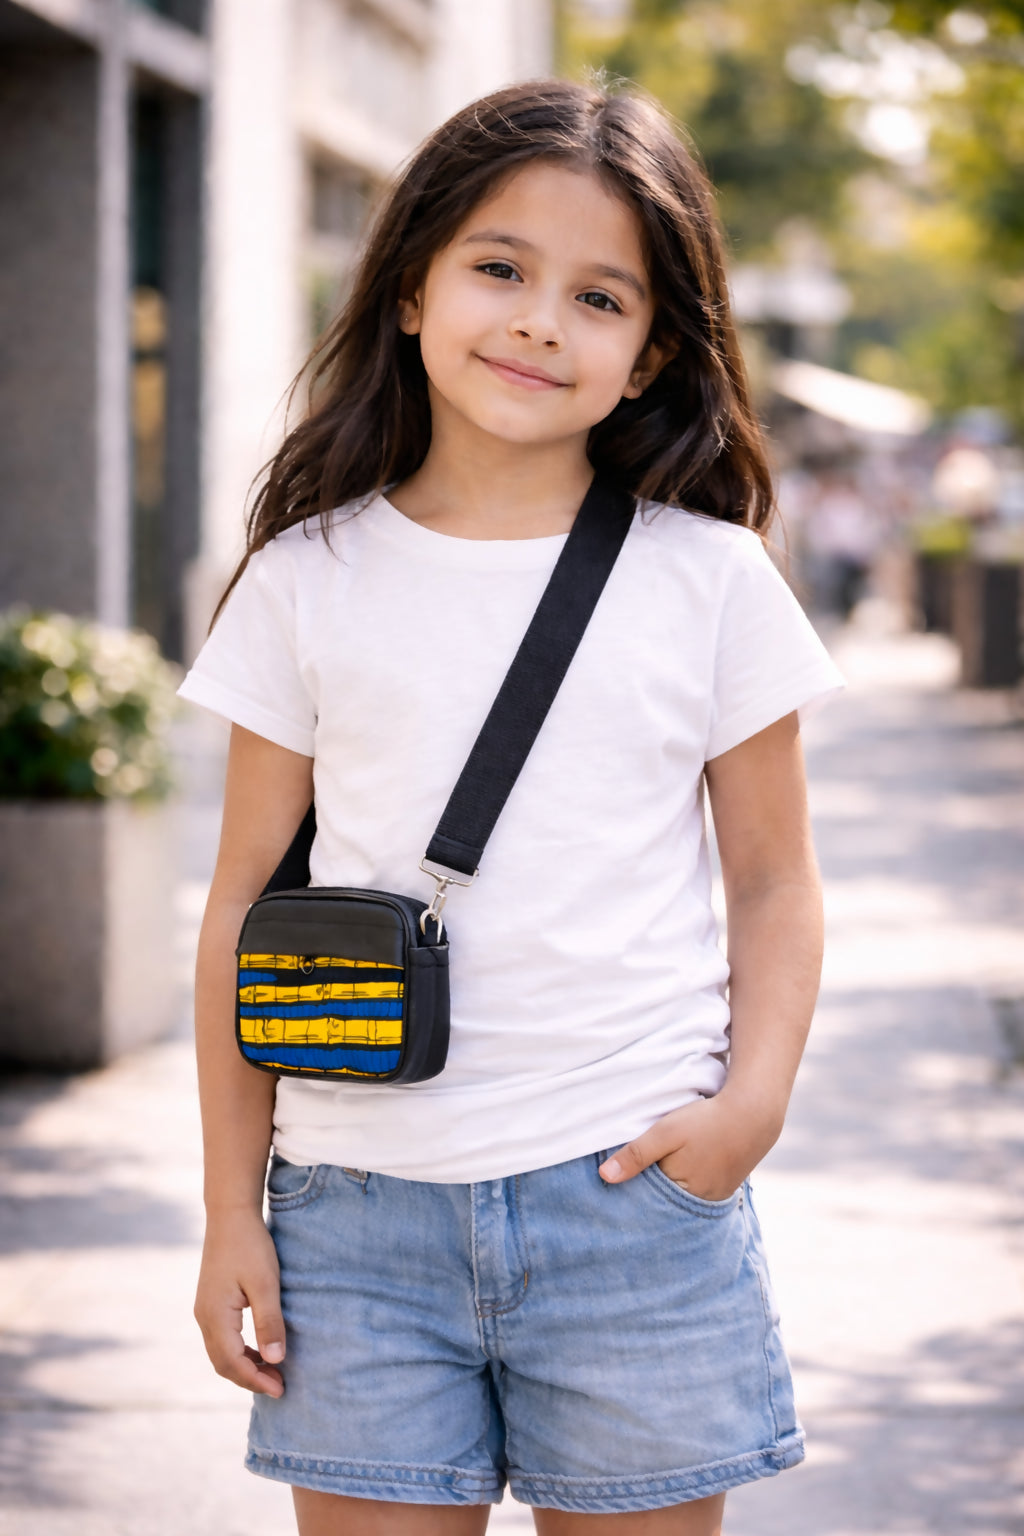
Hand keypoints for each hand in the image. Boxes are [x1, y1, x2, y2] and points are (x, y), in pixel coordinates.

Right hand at [195, 1208, 285, 1396]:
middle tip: (280, 1387)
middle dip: (250, 1379)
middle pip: (223, 1364)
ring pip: (221, 1353)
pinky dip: (239, 1352)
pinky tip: (259, 1351)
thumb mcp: (266, 1283)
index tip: (281, 1389)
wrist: (230, 1214)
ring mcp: (205, 1310)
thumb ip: (269, 1322)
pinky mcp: (211, 1303)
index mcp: (215, 1316)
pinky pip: (222, 1339)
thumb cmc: (250, 1246)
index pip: (233, 1363)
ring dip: (244, 1367)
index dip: (256, 1380)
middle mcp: (204, 1317)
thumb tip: (275, 1360)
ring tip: (272, 1372)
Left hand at [598, 1092, 781, 1201]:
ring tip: (665, 1167)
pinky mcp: (726, 1187)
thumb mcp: (665, 1132)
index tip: (622, 1180)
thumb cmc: (706, 1121)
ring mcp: (715, 1196)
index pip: (648, 1199)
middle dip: (652, 1191)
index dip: (635, 1187)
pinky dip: (691, 1181)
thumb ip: (636, 1155)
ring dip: (672, 1185)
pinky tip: (687, 1166)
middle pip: (666, 1200)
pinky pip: (700, 1190)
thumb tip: (604, 1177)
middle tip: (643, 1171)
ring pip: (683, 1195)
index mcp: (681, 1192)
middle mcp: (699, 1201)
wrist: (754, 1113)